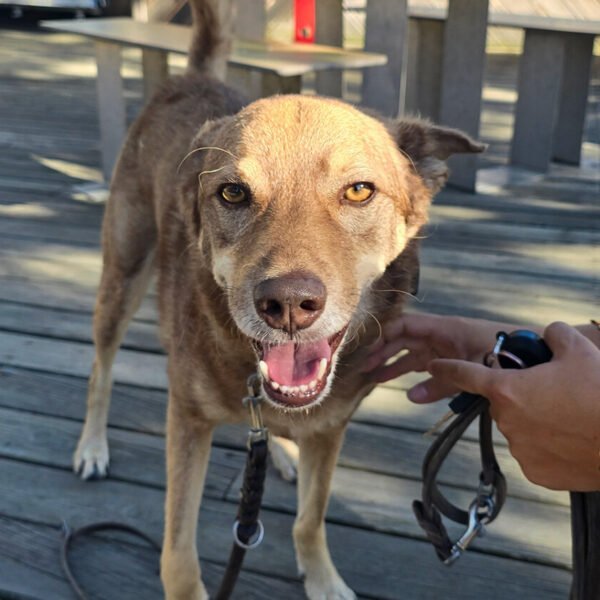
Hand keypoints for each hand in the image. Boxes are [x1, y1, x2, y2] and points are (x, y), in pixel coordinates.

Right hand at [362, 313, 514, 401]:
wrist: (532, 355)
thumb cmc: (502, 354)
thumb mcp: (471, 367)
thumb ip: (441, 383)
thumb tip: (411, 396)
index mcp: (442, 328)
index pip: (405, 325)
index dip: (384, 335)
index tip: (366, 350)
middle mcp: (440, 336)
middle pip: (403, 340)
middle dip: (382, 352)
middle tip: (362, 368)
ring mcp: (446, 349)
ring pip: (412, 355)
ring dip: (394, 365)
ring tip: (373, 379)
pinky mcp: (454, 363)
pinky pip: (429, 369)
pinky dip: (417, 379)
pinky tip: (409, 392)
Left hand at [429, 322, 599, 490]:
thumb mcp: (579, 350)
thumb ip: (555, 334)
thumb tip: (549, 333)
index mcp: (507, 389)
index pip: (466, 374)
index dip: (449, 367)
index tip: (434, 365)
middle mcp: (507, 421)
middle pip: (505, 402)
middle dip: (522, 395)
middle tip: (555, 394)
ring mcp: (521, 450)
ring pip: (520, 428)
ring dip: (536, 422)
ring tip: (570, 418)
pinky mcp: (537, 474)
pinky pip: (535, 454)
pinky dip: (547, 447)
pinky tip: (571, 439)